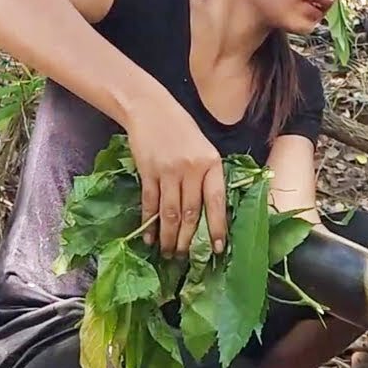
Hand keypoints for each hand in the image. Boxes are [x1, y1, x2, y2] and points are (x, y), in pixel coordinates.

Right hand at [125, 104, 225, 257]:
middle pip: (191, 212)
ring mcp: (168, 171)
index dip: (218, 226)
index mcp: (211, 163)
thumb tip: (211, 213)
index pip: (216, 201)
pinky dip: (149, 223)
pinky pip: (150, 203)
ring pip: (170, 212)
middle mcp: (191, 169)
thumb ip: (208, 177)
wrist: (150, 109)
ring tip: (168, 253)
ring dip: (168, 237)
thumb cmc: (182, 131)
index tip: (219, 248)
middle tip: (186, 258)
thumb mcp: (204, 149)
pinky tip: (148, 238)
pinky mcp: (148, 172)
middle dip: (188, 240)